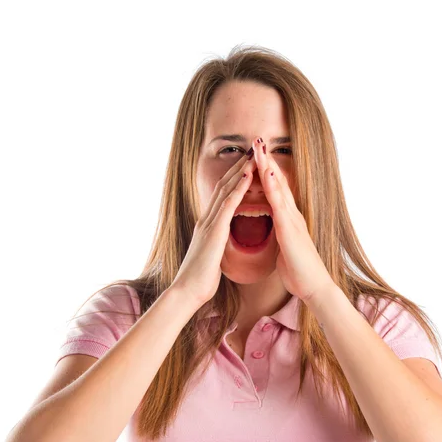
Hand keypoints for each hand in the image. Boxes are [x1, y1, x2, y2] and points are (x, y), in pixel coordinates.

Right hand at [171, 151, 256, 307]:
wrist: (187, 291)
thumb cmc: (200, 278)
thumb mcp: (210, 255)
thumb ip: (214, 243)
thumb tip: (218, 241)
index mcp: (207, 225)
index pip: (222, 195)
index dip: (234, 178)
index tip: (247, 164)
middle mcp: (206, 220)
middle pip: (224, 186)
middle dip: (238, 166)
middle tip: (252, 149)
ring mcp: (209, 224)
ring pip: (226, 190)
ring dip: (240, 170)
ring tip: (253, 154)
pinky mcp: (213, 231)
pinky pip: (227, 205)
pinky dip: (238, 189)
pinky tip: (247, 176)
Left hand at [251, 137, 333, 302]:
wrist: (314, 287)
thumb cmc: (299, 271)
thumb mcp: (286, 248)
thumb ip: (282, 235)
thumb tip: (278, 230)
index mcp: (288, 220)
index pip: (275, 191)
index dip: (266, 173)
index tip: (256, 156)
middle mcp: (292, 215)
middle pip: (277, 183)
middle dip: (267, 162)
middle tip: (257, 141)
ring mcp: (293, 221)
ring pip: (278, 189)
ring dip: (269, 168)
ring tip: (260, 148)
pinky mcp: (291, 231)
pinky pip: (280, 206)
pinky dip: (273, 189)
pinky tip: (266, 175)